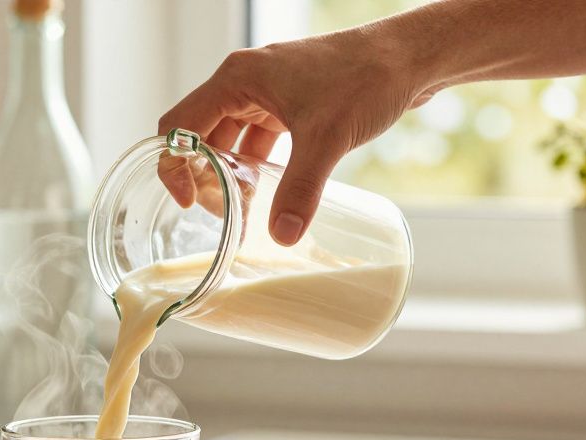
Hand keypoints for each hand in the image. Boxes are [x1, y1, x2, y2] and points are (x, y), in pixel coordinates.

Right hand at [159, 28, 432, 243]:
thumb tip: (282, 235)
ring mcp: (269, 92)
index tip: (189, 201)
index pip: (179, 125)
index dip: (175, 166)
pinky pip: (259, 140)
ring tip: (244, 210)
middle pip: (202, 136)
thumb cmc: (366, 76)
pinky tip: (270, 193)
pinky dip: (258, 167)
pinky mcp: (291, 103)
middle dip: (207, 177)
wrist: (410, 57)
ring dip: (233, 174)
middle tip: (224, 214)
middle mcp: (245, 82)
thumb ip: (300, 189)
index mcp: (237, 79)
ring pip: (232, 140)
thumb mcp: (327, 138)